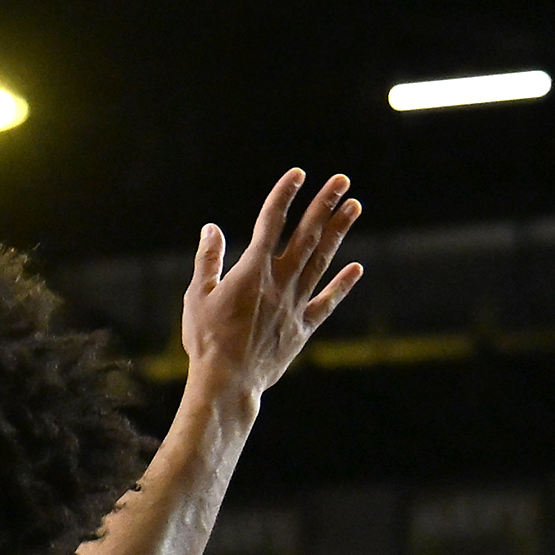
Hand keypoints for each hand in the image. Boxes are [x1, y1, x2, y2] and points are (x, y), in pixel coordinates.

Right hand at [179, 169, 364, 406]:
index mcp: (251, 271)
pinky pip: (327, 302)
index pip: (271, 223)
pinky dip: (342, 285)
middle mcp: (279, 282)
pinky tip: (357, 268)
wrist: (227, 381)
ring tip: (354, 207)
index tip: (299, 174)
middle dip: (324, 204)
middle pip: (306, 235)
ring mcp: (295, 304)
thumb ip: (207, 260)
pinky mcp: (302, 328)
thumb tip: (212, 228)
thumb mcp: (196, 296)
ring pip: (322, 261)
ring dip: (338, 232)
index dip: (285, 195)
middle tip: (342, 180)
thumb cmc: (205, 339)